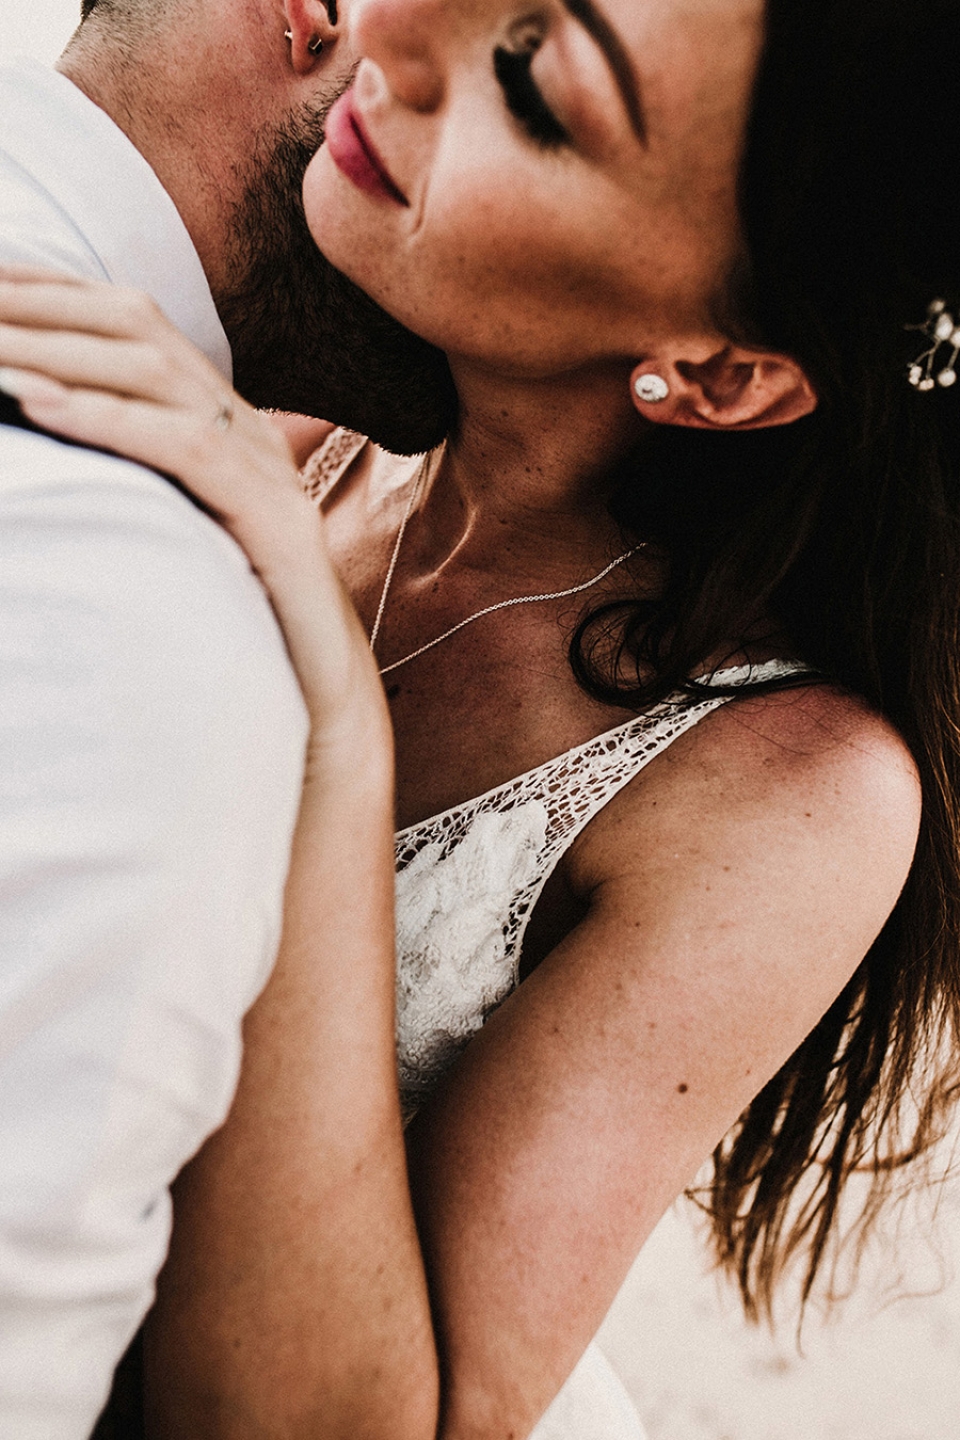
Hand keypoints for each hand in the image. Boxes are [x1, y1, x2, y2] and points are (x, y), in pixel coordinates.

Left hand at [0, 266, 383, 740]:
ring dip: (56, 351)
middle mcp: (246, 426)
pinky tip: (38, 403)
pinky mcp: (272, 517)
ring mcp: (265, 467)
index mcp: (220, 419)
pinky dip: (107, 419)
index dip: (50, 290)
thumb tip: (37, 427)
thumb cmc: (232, 624)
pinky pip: (187, 449)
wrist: (317, 698)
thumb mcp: (168, 530)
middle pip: (137, 327)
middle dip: (40, 306)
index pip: (131, 319)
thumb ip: (124, 474)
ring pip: (156, 374)